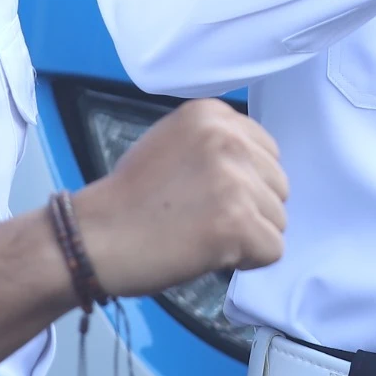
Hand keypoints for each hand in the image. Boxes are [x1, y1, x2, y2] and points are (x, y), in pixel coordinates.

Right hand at [72, 100, 285, 297]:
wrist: (97, 236)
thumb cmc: (129, 197)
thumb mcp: (172, 142)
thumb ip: (216, 144)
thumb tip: (258, 167)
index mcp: (212, 114)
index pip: (267, 150)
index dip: (246, 180)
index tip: (210, 194)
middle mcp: (228, 138)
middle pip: (279, 183)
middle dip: (252, 208)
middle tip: (205, 219)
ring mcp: (235, 180)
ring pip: (279, 219)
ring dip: (249, 236)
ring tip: (203, 236)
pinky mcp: (238, 222)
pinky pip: (272, 250)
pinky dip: (247, 261)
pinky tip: (211, 253)